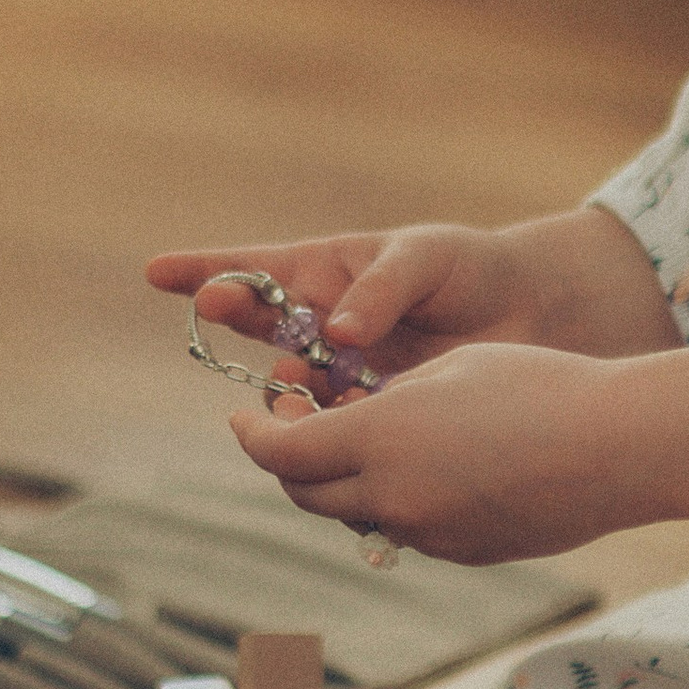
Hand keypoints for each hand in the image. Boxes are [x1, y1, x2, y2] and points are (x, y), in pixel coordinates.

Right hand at [145, 204, 680, 382]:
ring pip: (293, 390)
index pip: (254, 271)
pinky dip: (333, 430)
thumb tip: (338, 329)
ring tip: (306, 385)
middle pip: (260, 334)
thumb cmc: (470, 268)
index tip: (157, 271)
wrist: (531, 316)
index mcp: (326, 274)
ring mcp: (341, 372)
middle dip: (238, 327)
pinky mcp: (372, 412)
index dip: (204, 272)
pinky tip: (346, 426)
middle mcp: (320, 325)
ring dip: (290, 392)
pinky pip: (336, 427)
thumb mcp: (426, 258)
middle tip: (230, 320)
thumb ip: (380, 289)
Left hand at [227, 329, 688, 563]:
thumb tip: (352, 423)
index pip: (280, 451)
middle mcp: (391, 496)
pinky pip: (407, 529)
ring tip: (372, 438)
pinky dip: (397, 501)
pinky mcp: (462, 553)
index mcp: (378, 440)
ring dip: (345, 481)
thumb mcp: (446, 369)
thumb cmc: (538, 384)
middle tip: (298, 423)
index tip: (246, 414)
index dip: (253, 432)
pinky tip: (433, 466)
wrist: (617, 446)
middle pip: (305, 492)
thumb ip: (384, 399)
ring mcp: (427, 533)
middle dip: (289, 458)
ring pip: (357, 514)